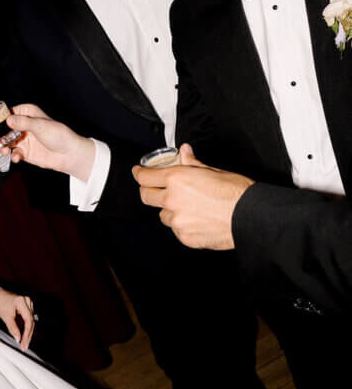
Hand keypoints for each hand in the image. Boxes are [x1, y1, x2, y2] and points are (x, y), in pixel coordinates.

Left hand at [0, 283, 34, 349]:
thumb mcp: (5, 317)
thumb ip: (13, 328)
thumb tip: (18, 339)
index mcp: (22, 301)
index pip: (28, 321)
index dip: (27, 334)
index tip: (24, 343)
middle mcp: (27, 301)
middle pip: (31, 321)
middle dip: (28, 335)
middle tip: (24, 346)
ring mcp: (28, 303)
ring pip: (31, 321)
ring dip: (28, 332)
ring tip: (24, 343)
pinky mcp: (26, 306)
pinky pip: (28, 319)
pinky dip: (26, 327)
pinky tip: (24, 336)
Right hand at [2, 104, 95, 180]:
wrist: (69, 155)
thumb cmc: (59, 135)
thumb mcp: (40, 126)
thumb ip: (23, 122)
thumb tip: (8, 119)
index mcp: (27, 112)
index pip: (7, 111)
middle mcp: (23, 124)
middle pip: (3, 127)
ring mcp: (22, 138)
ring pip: (5, 140)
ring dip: (3, 146)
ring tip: (5, 150)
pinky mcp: (24, 151)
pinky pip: (13, 152)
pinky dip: (13, 155)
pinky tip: (17, 157)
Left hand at [132, 143, 253, 249]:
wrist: (250, 217)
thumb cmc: (236, 192)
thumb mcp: (213, 170)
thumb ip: (192, 163)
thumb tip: (184, 152)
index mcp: (177, 179)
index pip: (145, 176)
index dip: (139, 173)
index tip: (139, 172)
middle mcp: (172, 200)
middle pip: (145, 196)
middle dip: (148, 191)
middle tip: (155, 188)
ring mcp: (177, 220)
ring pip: (162, 214)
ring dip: (169, 209)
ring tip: (188, 206)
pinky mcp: (184, 237)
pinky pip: (175, 229)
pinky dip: (181, 224)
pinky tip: (197, 219)